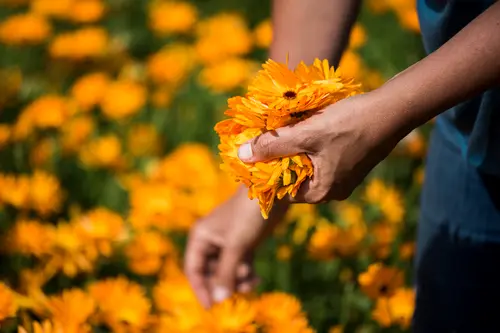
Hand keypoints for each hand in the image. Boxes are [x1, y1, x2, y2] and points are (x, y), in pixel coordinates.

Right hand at [184, 185, 287, 307]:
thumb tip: (219, 301)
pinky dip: (247, 274)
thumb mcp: (236, 246)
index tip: (211, 307)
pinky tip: (258, 279)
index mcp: (201, 237)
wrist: (271, 191)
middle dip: (224, 284)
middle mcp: (211, 241)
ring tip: (253, 283)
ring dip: (238, 281)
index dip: (200, 289)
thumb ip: (226, 273)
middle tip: (240, 292)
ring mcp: (228, 243)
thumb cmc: (248, 215)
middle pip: (211, 273)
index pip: (194, 270)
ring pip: (227, 271)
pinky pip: (240, 266)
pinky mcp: (243, 243)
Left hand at [237, 91, 407, 202]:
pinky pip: (322, 158)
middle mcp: (334, 191)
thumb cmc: (349, 124)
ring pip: (308, 165)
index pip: (283, 189)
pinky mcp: (351, 163)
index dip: (266, 170)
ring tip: (285, 129)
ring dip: (296, 148)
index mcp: (322, 192)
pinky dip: (311, 145)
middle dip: (281, 156)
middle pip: (295, 177)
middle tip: (267, 136)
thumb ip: (273, 145)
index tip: (255, 152)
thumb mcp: (306, 134)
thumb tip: (242, 155)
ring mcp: (344, 178)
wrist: (393, 110)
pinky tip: (306, 127)